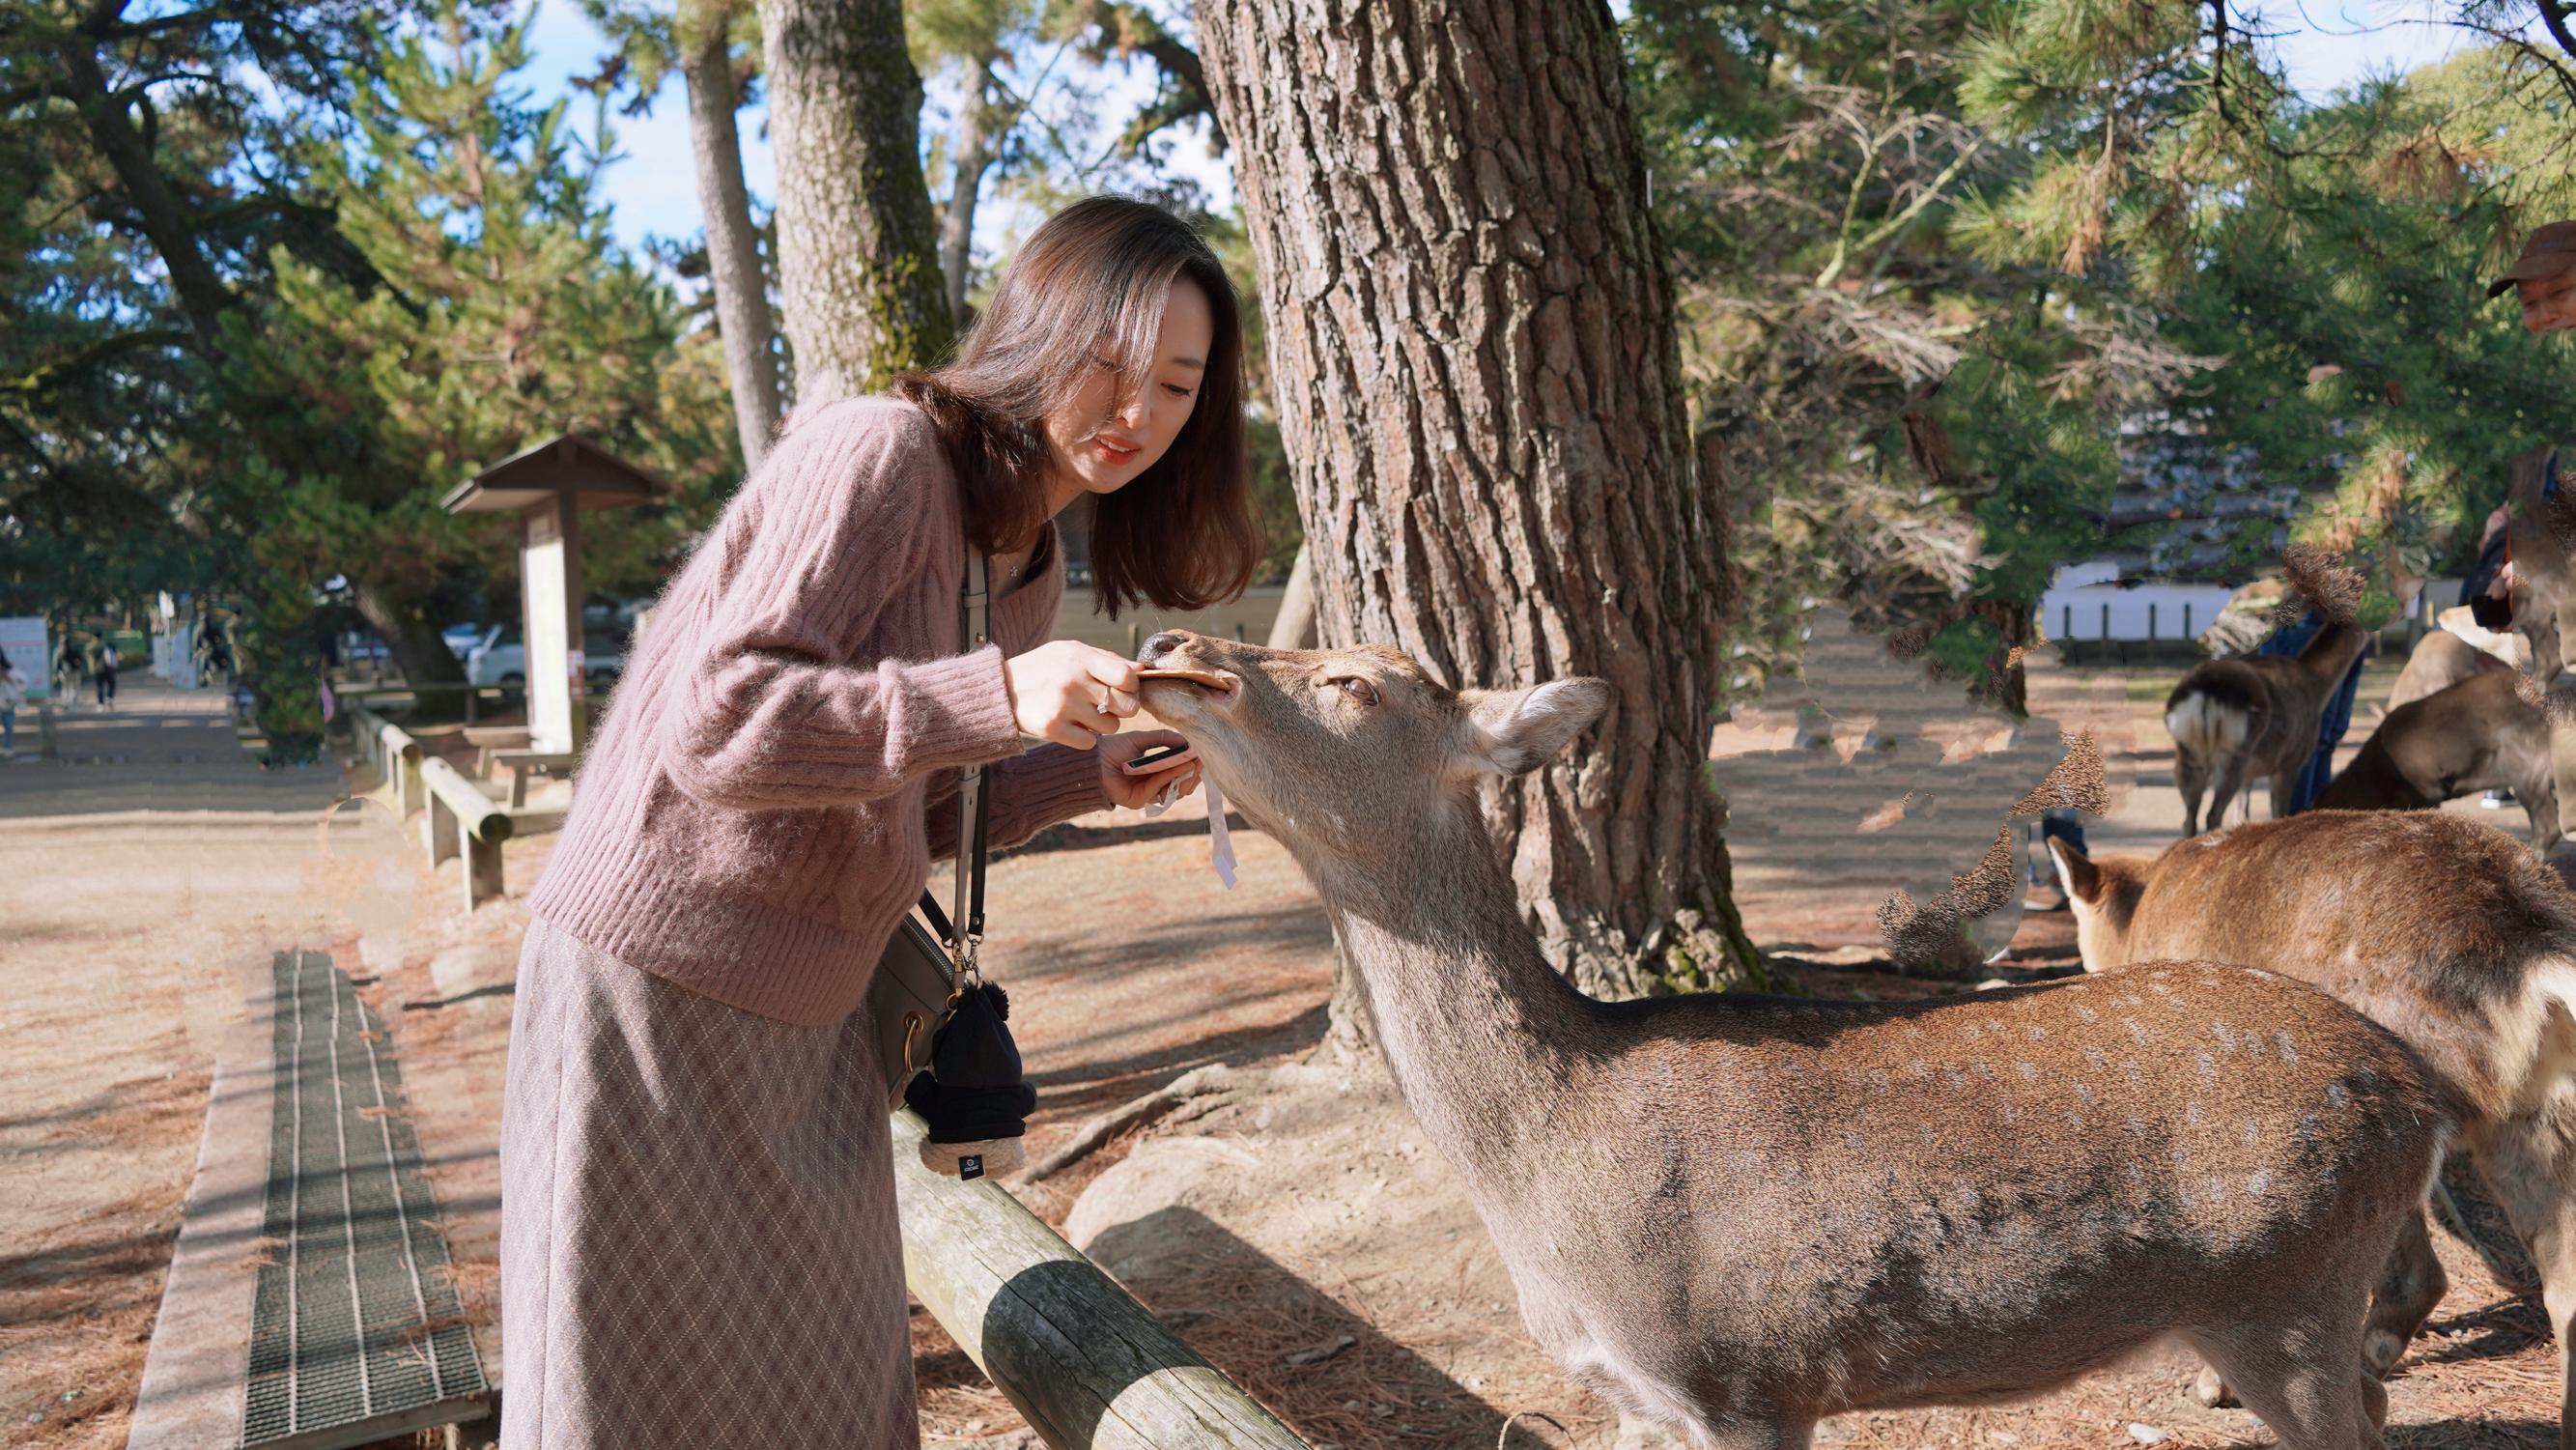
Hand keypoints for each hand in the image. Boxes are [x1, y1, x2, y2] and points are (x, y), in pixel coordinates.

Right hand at [1002, 640, 1142, 746]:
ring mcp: (1062, 706)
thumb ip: (1107, 660)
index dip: (1131, 686)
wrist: (1000, 690)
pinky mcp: (1052, 729)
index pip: (1128, 677)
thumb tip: (1141, 671)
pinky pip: (1090, 742)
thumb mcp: (1071, 652)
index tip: (1122, 688)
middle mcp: (1072, 680)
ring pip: (1111, 727)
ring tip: (1082, 712)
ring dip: (1102, 723)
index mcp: (1080, 657)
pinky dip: (1084, 737)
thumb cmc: (1043, 668)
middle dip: (1123, 708)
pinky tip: (1070, 724)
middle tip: (1107, 704)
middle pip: (1127, 706)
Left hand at [1097, 730, 1202, 810]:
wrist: (1091, 759)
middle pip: (1182, 785)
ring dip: (1188, 775)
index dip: (1193, 766)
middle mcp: (1152, 786)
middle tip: (1205, 760)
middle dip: (1195, 773)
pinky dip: (1173, 775)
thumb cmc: (1112, 749)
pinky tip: (1183, 764)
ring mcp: (1147, 795)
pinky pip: (1161, 787)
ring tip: (1197, 761)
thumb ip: (1164, 739)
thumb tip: (1189, 741)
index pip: (1180, 774)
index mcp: (1154, 773)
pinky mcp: (1140, 800)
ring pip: (1175, 790)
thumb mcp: (1142, 739)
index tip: (1205, 756)